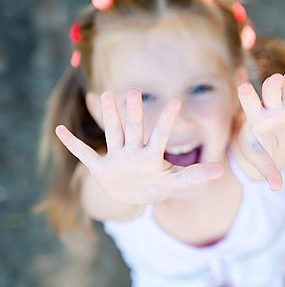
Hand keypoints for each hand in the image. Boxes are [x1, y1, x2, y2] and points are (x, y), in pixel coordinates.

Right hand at [55, 89, 223, 205]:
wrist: (132, 195)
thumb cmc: (157, 185)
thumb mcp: (176, 182)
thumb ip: (196, 175)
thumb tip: (222, 170)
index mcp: (152, 154)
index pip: (161, 135)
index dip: (167, 120)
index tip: (175, 102)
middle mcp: (133, 150)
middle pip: (134, 129)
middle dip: (133, 113)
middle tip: (134, 91)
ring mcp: (117, 158)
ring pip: (112, 134)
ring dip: (108, 118)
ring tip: (101, 95)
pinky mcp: (101, 168)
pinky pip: (85, 155)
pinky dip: (73, 145)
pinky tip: (60, 131)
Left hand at [237, 59, 284, 190]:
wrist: (269, 145)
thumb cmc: (259, 150)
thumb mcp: (260, 159)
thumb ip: (268, 170)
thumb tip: (276, 188)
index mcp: (254, 116)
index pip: (249, 103)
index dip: (248, 95)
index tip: (244, 86)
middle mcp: (270, 106)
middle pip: (271, 91)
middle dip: (273, 86)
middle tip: (275, 79)